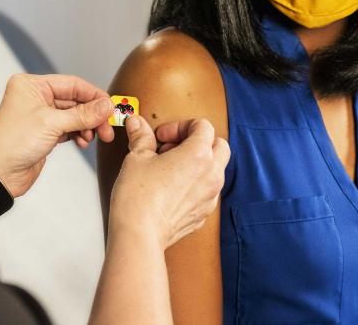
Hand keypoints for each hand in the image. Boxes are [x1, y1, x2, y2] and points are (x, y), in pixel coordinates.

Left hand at [0, 74, 115, 196]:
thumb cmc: (12, 143)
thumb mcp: (52, 124)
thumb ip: (83, 114)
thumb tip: (107, 106)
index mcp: (32, 85)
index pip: (72, 84)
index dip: (94, 96)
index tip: (111, 107)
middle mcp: (35, 97)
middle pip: (75, 100)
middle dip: (93, 114)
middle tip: (107, 128)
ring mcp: (40, 116)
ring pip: (74, 115)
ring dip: (87, 126)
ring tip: (95, 137)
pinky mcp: (44, 133)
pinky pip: (69, 128)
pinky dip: (79, 134)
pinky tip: (83, 142)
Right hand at [108, 116, 229, 249]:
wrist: (139, 234)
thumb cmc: (138, 195)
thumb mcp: (137, 157)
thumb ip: (141, 136)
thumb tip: (137, 123)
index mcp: (199, 155)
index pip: (203, 126)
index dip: (180, 126)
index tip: (162, 137)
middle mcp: (211, 175)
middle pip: (220, 145)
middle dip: (198, 142)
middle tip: (172, 148)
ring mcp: (210, 197)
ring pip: (216, 169)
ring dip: (198, 163)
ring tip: (169, 169)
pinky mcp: (203, 214)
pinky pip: (207, 191)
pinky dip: (195, 184)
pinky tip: (170, 189)